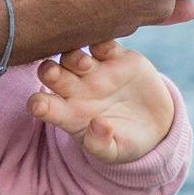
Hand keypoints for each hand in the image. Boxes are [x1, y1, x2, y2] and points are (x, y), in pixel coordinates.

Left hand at [28, 42, 178, 161]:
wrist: (156, 125)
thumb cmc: (126, 142)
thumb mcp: (115, 153)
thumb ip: (101, 145)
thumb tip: (98, 126)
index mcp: (69, 114)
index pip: (43, 106)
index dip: (37, 104)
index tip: (39, 106)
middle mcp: (76, 90)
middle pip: (50, 73)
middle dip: (48, 71)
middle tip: (55, 75)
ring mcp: (95, 71)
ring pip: (72, 55)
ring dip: (73, 56)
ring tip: (86, 65)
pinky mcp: (116, 57)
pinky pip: (102, 43)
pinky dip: (100, 41)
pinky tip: (106, 50)